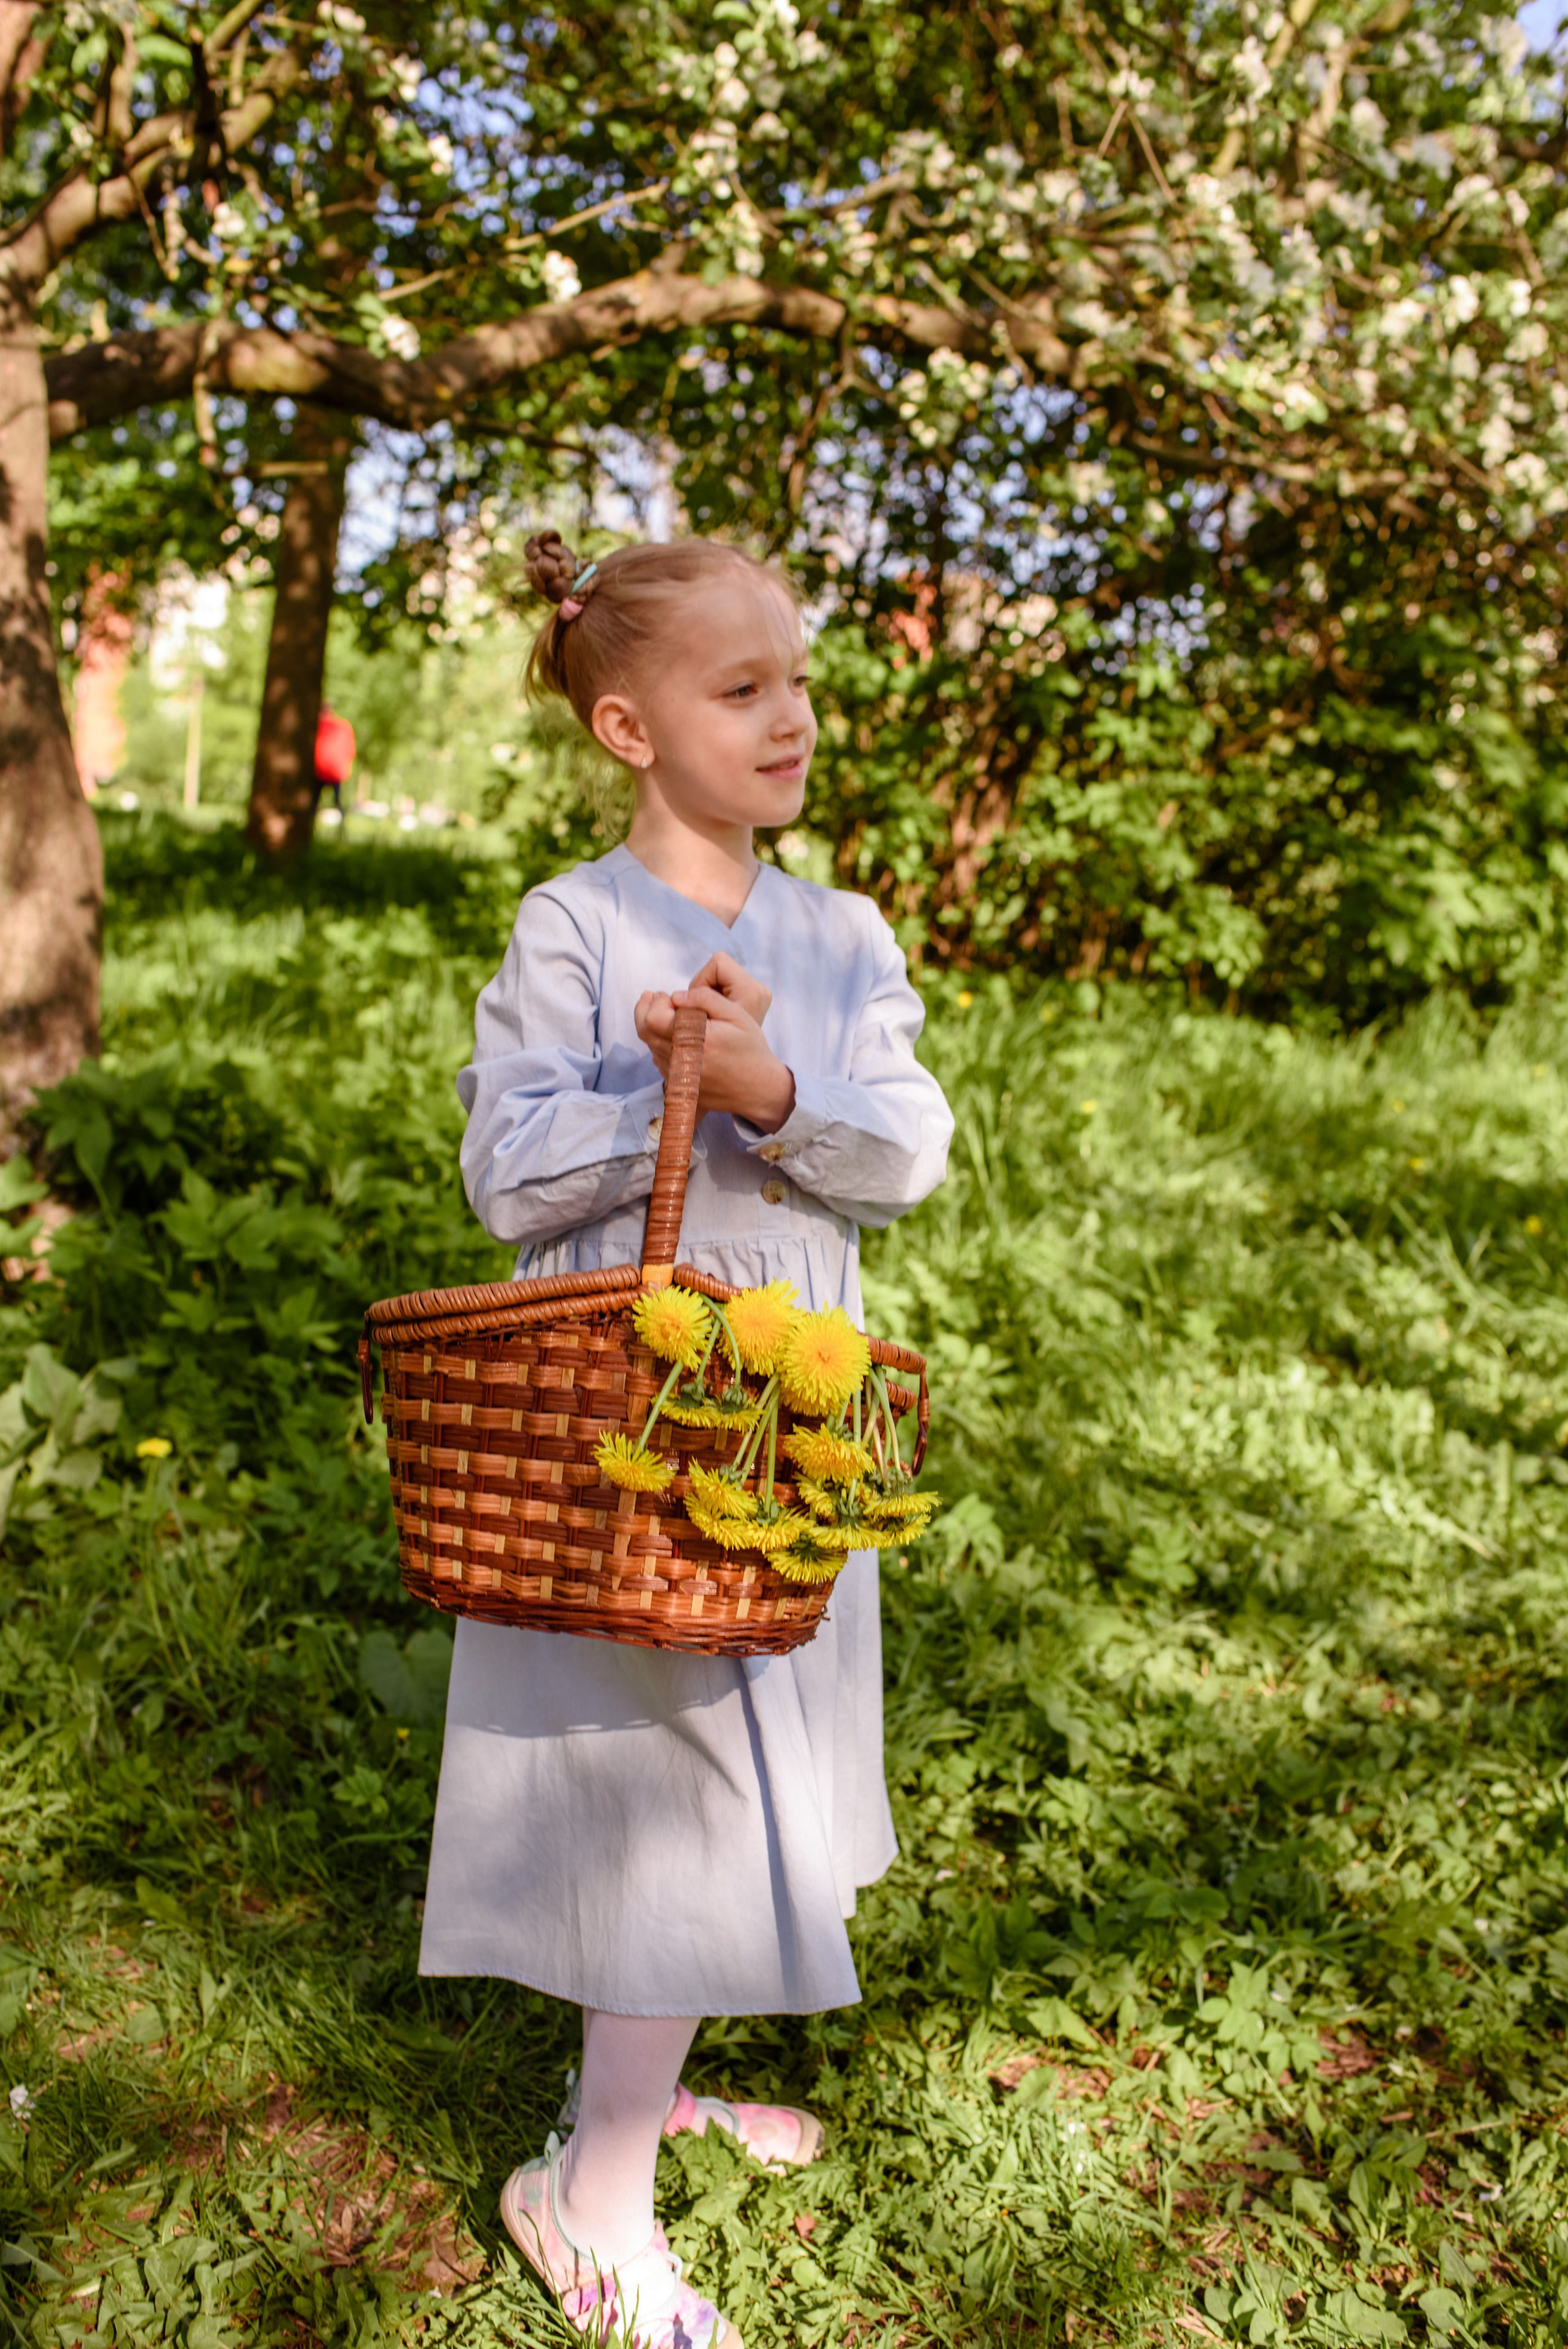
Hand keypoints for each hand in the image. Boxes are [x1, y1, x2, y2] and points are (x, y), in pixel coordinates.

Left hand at [635, 954, 795, 1131]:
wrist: (758, 1088)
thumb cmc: (750, 1049)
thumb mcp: (736, 1015)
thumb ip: (705, 999)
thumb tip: (677, 996)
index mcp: (695, 1040)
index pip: (653, 1019)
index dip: (655, 1003)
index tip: (668, 996)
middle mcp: (681, 1060)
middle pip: (644, 1031)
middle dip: (646, 1010)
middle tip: (658, 998)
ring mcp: (677, 1076)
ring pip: (650, 1046)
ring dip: (654, 1028)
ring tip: (670, 1015)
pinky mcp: (678, 1086)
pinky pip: (659, 1061)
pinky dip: (661, 1044)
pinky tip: (677, 1037)